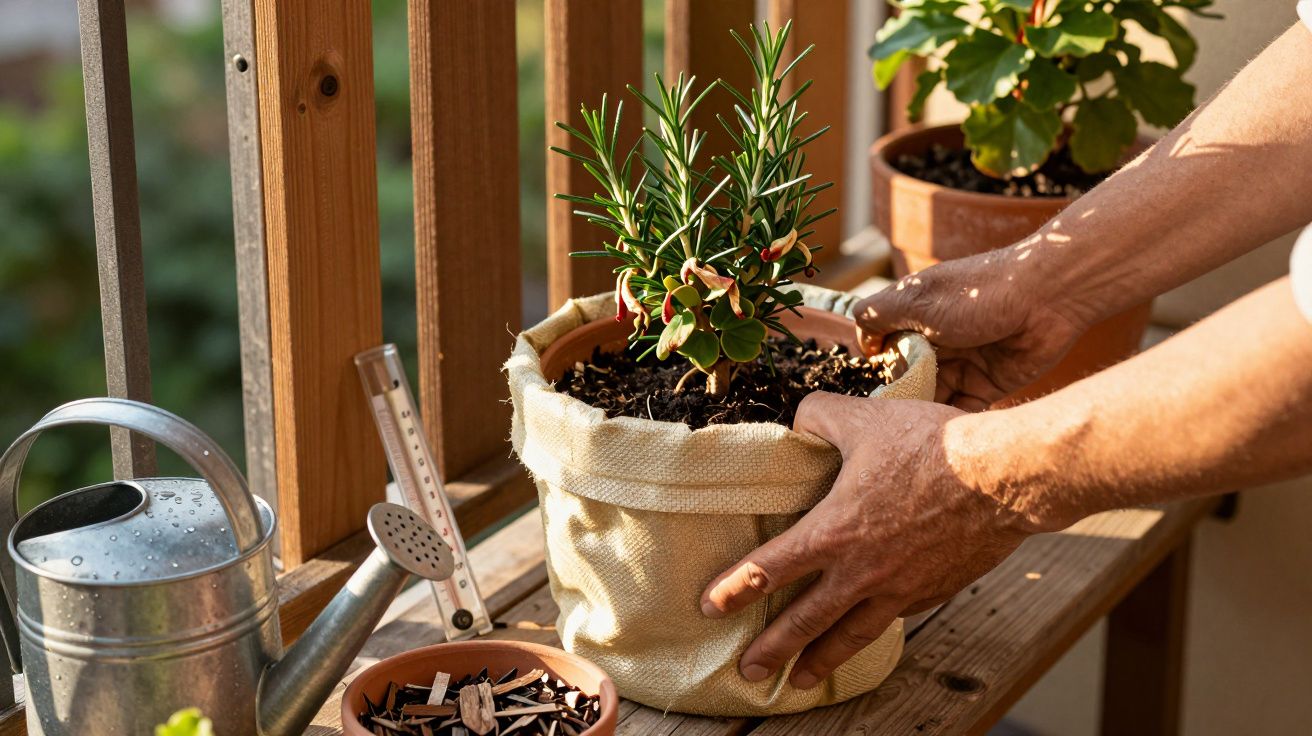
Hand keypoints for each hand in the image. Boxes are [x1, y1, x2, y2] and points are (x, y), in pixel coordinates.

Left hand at [699, 392, 1035, 688]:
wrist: (1005, 477)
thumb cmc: (934, 446)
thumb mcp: (863, 418)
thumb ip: (819, 417)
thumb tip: (798, 420)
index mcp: (834, 532)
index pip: (769, 570)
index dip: (735, 590)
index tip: (711, 607)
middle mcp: (862, 571)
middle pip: (805, 621)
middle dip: (773, 648)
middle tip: (749, 670)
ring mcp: (900, 588)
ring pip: (852, 634)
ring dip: (822, 659)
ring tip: (803, 679)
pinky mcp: (934, 590)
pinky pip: (895, 619)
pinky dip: (874, 632)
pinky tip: (867, 633)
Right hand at [854, 250, 1096, 409]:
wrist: (1049, 298)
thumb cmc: (978, 293)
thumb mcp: (916, 299)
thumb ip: (878, 315)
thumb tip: (861, 340)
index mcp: (917, 314)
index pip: (884, 344)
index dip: (878, 364)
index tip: (875, 383)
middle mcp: (938, 339)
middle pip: (908, 375)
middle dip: (900, 395)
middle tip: (892, 418)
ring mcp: (964, 362)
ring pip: (933, 395)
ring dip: (924, 411)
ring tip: (912, 431)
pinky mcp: (990, 383)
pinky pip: (963, 408)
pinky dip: (951, 421)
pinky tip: (940, 434)